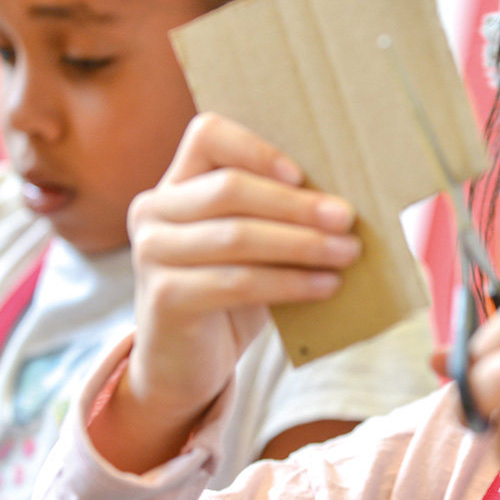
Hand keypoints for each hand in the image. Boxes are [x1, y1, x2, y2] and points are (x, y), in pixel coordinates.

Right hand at [96, 113, 360, 471]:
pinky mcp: (164, 297)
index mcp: (176, 184)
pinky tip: (325, 286)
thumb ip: (275, 216)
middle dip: (296, 204)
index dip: (257, 149)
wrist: (183, 363)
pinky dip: (289, 283)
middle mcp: (154, 210)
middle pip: (229, 189)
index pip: (208, 135)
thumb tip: (346, 202)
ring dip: (302, 244)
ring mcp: (152, 253)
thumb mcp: (248, 246)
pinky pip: (237, 283)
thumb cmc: (228, 292)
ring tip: (347, 253)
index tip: (301, 173)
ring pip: (237, 237)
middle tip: (347, 218)